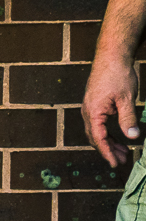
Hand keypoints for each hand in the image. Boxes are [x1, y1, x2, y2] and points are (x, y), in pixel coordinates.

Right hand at [82, 52, 140, 168]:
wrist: (111, 56)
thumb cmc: (118, 75)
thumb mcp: (127, 99)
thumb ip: (128, 119)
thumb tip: (133, 137)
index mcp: (93, 112)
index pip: (98, 138)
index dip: (107, 152)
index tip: (115, 163)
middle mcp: (88, 112)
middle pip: (95, 137)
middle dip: (108, 150)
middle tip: (122, 160)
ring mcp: (90, 108)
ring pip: (97, 131)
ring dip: (109, 142)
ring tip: (122, 151)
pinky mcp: (95, 104)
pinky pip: (99, 123)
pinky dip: (108, 132)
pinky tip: (118, 136)